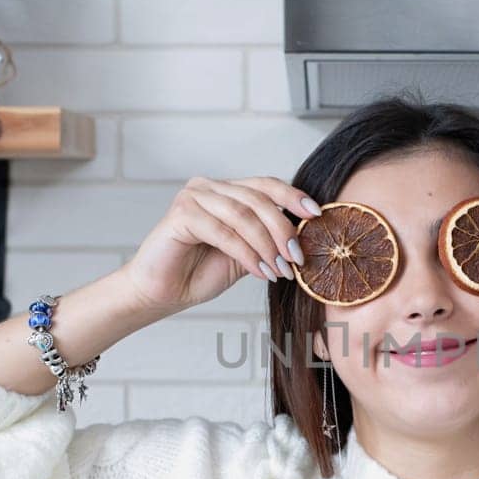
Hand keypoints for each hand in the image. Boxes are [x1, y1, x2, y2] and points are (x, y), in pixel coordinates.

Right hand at [121, 175, 321, 312]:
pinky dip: (247, 254)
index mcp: (226, 191)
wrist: (162, 294)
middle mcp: (209, 187)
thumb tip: (304, 238)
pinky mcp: (181, 213)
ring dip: (267, 245)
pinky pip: (224, 232)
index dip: (293, 197)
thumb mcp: (246, 255)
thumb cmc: (200, 273)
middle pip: (258, 199)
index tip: (317, 215)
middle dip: (283, 230)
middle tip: (297, 257)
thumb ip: (268, 240)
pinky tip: (261, 272)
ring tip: (280, 270)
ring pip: (243, 215)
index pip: (266, 185)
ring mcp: (193, 196)